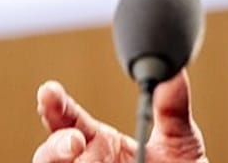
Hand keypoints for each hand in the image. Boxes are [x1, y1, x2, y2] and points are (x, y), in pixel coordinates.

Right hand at [32, 73, 207, 162]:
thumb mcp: (178, 139)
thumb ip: (172, 109)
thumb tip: (172, 74)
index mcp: (103, 143)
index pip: (71, 120)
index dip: (55, 104)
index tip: (49, 90)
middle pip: (50, 153)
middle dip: (55, 145)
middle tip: (76, 141)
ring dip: (56, 161)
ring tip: (76, 150)